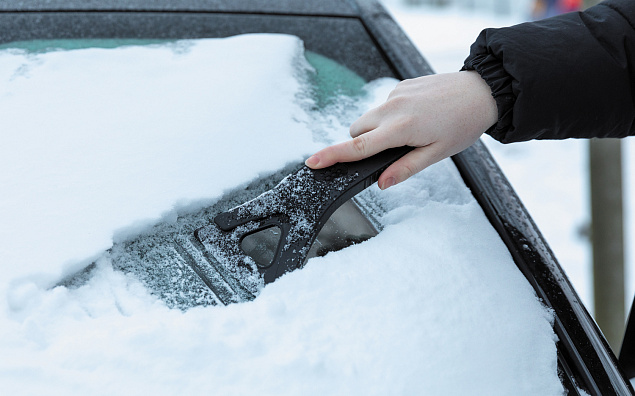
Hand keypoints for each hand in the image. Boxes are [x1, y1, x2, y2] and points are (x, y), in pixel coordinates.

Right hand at [305, 71, 496, 188]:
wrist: (481, 91)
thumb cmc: (463, 124)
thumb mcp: (437, 154)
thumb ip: (405, 168)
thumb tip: (382, 183)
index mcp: (401, 128)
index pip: (358, 147)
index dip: (332, 156)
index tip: (312, 162)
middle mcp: (392, 108)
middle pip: (356, 131)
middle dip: (363, 144)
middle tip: (390, 150)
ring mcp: (395, 93)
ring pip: (368, 118)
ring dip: (377, 130)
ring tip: (409, 132)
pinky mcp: (401, 85)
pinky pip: (383, 105)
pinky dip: (390, 115)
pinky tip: (416, 116)